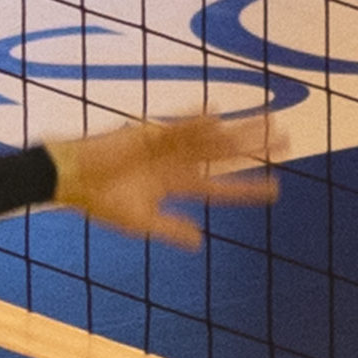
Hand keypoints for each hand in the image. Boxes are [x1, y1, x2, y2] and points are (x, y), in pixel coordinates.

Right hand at [50, 112, 281, 249]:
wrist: (71, 179)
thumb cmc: (101, 201)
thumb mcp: (141, 222)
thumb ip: (171, 229)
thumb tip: (199, 242)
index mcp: (177, 186)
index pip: (220, 188)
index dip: (248, 189)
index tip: (276, 190)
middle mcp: (178, 163)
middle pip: (226, 154)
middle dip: (255, 147)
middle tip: (287, 140)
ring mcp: (166, 146)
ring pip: (211, 137)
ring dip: (239, 129)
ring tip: (269, 121)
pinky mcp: (147, 133)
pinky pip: (176, 126)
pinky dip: (195, 121)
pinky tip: (218, 116)